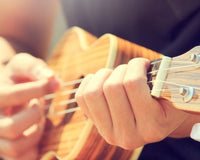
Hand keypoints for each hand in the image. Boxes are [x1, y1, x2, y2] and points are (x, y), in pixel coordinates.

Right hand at [0, 53, 59, 159]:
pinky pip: (21, 158)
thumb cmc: (17, 77)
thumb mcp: (23, 66)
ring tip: (38, 118)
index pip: (13, 96)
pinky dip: (34, 148)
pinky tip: (36, 131)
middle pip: (12, 128)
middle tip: (38, 104)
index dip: (38, 89)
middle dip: (35, 115)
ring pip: (15, 147)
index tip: (53, 83)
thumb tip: (53, 80)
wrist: (7, 90)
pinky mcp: (6, 149)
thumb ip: (35, 68)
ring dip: (35, 132)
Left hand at [75, 58, 194, 149]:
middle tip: (130, 70)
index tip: (142, 63)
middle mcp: (128, 135)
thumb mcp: (172, 93)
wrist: (156, 122)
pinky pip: (82, 97)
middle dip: (121, 69)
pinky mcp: (96, 125)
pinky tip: (102, 80)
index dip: (136, 65)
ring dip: (103, 75)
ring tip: (115, 74)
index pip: (133, 84)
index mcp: (152, 127)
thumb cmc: (164, 103)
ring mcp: (109, 132)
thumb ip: (160, 79)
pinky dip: (89, 82)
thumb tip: (138, 64)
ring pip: (93, 93)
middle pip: (112, 87)